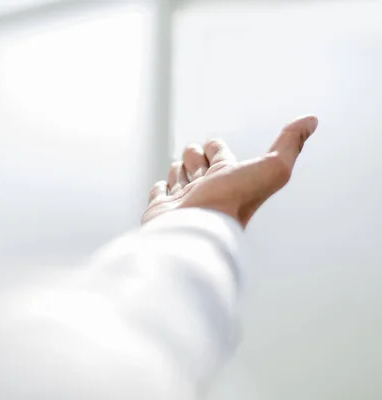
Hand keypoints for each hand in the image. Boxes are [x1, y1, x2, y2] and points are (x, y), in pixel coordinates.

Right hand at [142, 116, 318, 227]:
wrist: (195, 233)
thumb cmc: (230, 204)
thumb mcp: (272, 169)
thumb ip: (290, 144)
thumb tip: (311, 120)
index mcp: (229, 178)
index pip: (219, 153)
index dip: (215, 147)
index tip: (213, 145)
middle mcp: (207, 189)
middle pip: (198, 163)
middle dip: (195, 155)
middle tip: (195, 157)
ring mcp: (183, 200)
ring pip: (180, 175)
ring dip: (180, 169)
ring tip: (181, 169)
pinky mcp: (162, 210)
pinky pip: (160, 193)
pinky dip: (162, 188)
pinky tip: (165, 187)